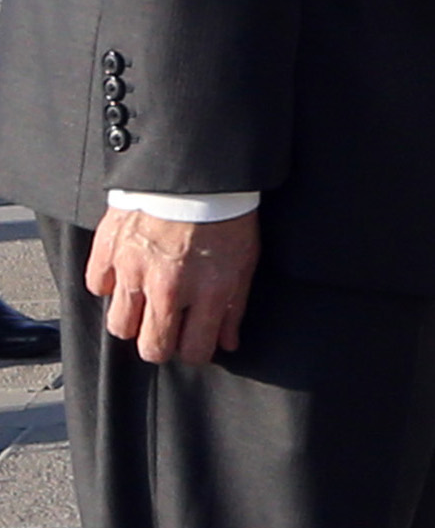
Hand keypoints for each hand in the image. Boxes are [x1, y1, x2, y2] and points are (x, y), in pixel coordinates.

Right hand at [84, 204, 257, 365]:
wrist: (195, 174)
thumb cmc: (225, 217)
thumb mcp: (245, 263)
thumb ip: (234, 307)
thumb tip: (227, 343)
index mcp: (207, 293)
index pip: (193, 350)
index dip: (194, 353)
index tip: (194, 344)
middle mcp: (168, 288)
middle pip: (150, 347)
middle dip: (160, 347)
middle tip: (166, 332)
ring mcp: (133, 270)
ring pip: (119, 326)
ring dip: (132, 321)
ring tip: (145, 305)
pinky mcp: (108, 251)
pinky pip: (97, 287)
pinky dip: (109, 285)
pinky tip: (126, 275)